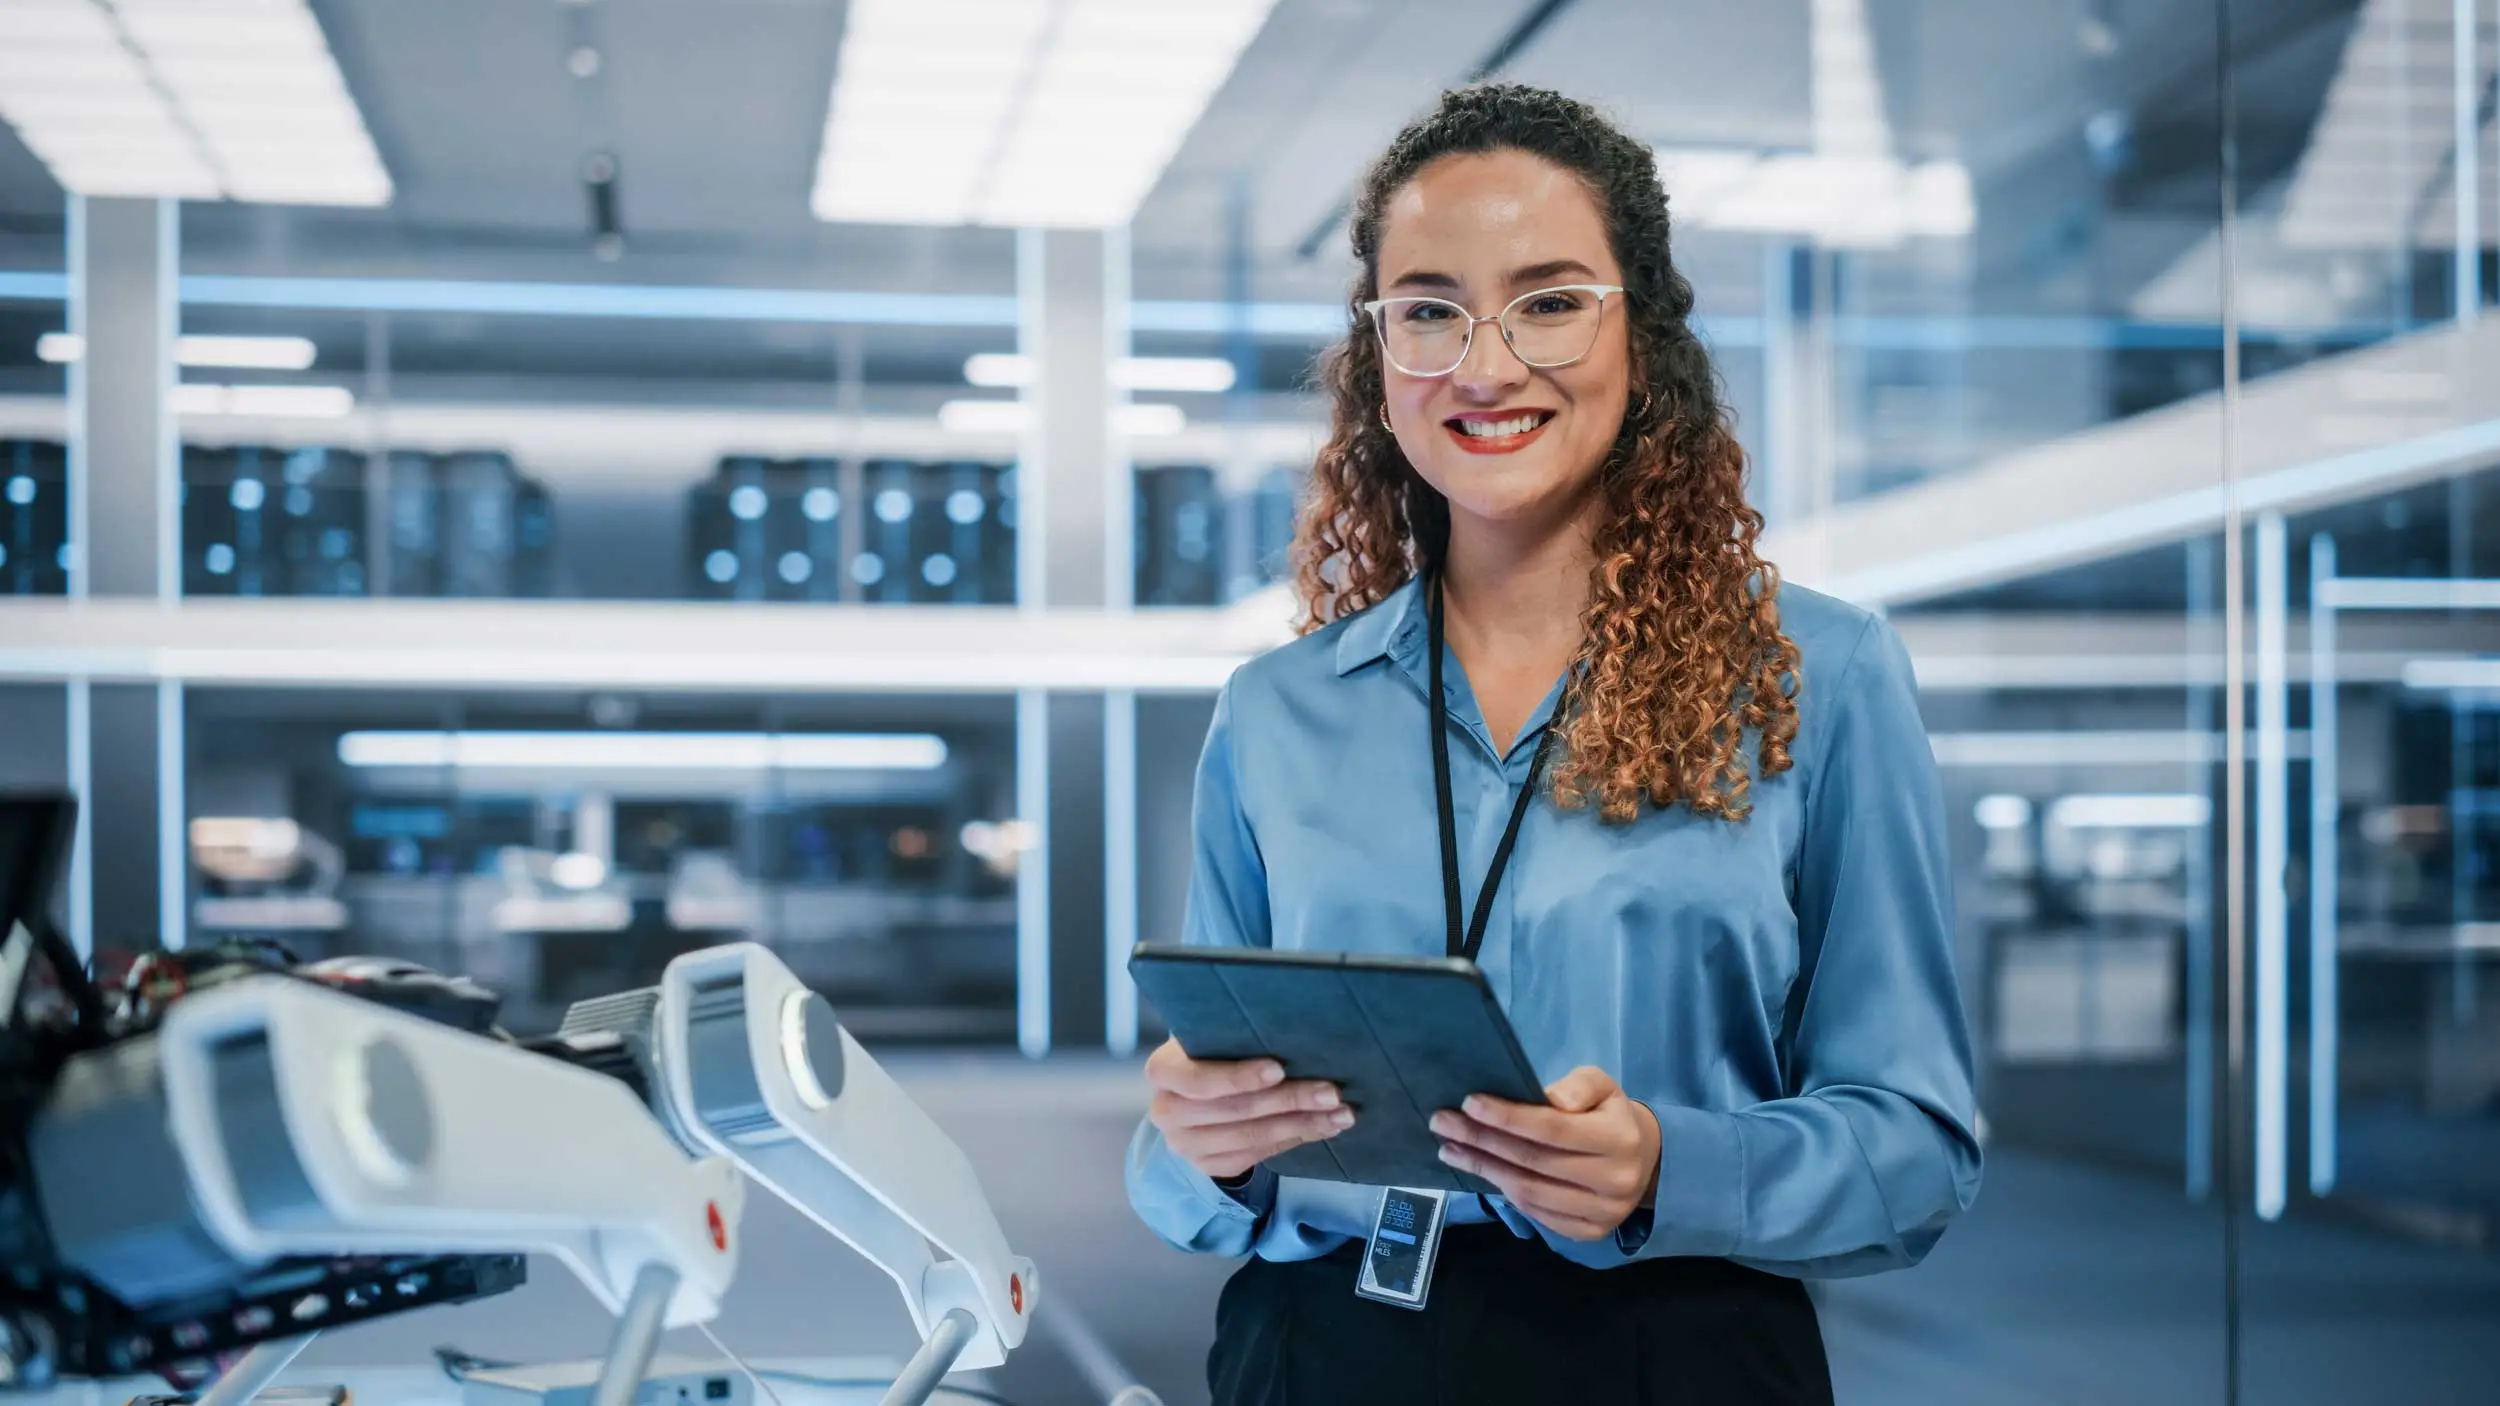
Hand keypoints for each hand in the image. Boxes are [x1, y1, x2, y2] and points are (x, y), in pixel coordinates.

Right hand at [1145, 1037, 1353, 1181]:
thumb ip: (1239, 1031)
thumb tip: (1293, 1021)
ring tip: (1340, 1112)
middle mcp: (1166, 1113)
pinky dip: (1295, 1139)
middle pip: (1234, 1111)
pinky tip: (1324, 1127)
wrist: (1197, 1088)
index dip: (1239, 1077)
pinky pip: (1257, 1155)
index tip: (1279, 1069)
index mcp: (1163, 1072)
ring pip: (1251, 1137)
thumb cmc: (1215, 1048)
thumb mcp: (1216, 1032)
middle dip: (1288, 1100)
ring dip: (1302, 1124)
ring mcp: (1186, 1145)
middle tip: (1331, 1092)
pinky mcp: (1208, 1165)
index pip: (1198, 1080)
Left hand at [1431, 1066, 1660, 1241]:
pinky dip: (1504, 1190)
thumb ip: (1579, 1086)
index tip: (1469, 1102)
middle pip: (1534, 1161)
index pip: (1554, 1129)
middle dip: (1483, 1140)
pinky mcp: (1588, 1233)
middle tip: (1444, 1123)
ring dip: (1484, 1168)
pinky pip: (1536, 1213)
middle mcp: (1614, 1182)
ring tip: (1450, 1149)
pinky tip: (1482, 1171)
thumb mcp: (1603, 1087)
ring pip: (1530, 1192)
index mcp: (1619, 1139)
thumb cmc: (1609, 1116)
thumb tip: (1548, 1099)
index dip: (1509, 1117)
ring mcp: (1602, 1214)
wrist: (1642, 1161)